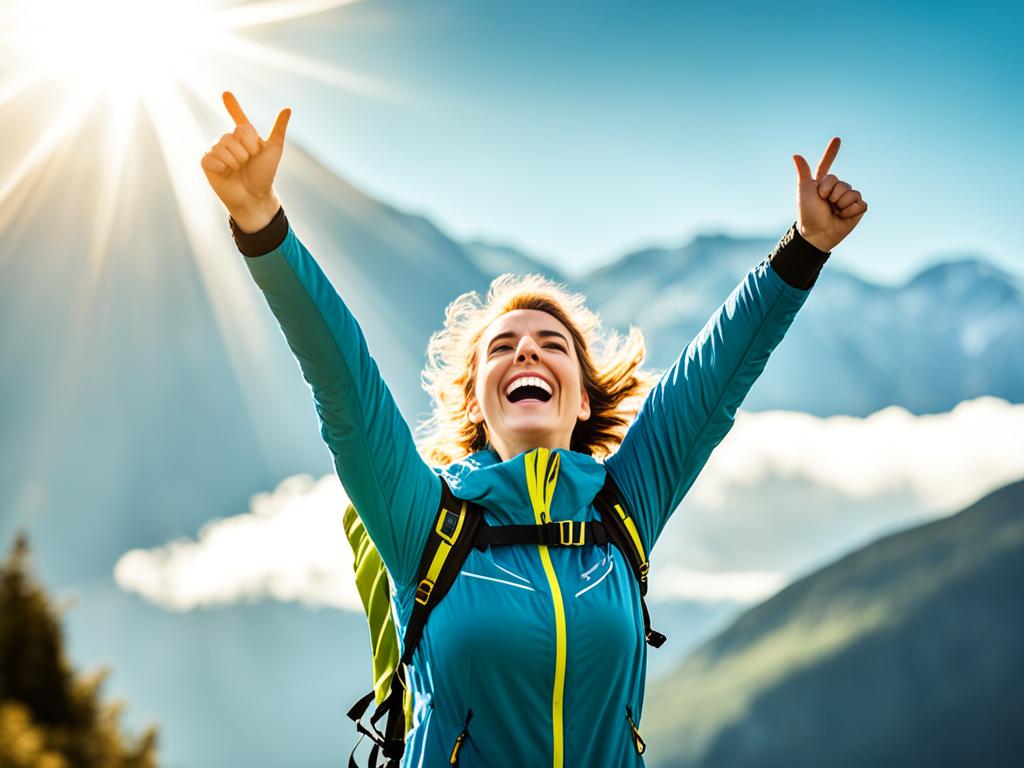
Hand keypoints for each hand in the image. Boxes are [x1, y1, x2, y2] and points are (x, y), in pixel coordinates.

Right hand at [201, 91, 290, 231]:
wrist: (255, 196)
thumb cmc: (264, 175)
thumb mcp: (273, 151)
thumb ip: (278, 130)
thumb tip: (287, 109)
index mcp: (245, 137)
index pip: (238, 118)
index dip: (232, 106)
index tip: (226, 93)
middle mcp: (229, 141)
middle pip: (232, 134)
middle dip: (245, 150)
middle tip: (248, 162)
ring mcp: (217, 151)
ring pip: (222, 146)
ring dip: (235, 160)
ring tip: (238, 170)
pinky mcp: (207, 163)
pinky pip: (211, 157)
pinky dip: (222, 166)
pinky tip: (226, 173)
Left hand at [792, 137, 867, 251]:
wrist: (816, 234)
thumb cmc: (808, 214)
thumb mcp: (804, 192)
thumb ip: (803, 173)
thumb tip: (796, 155)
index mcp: (822, 184)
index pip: (826, 165)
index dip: (831, 152)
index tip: (837, 139)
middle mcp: (836, 189)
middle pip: (841, 182)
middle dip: (832, 193)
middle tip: (825, 203)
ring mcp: (847, 199)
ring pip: (852, 192)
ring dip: (841, 203)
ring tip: (833, 211)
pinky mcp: (857, 209)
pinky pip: (860, 203)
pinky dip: (850, 210)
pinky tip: (843, 216)